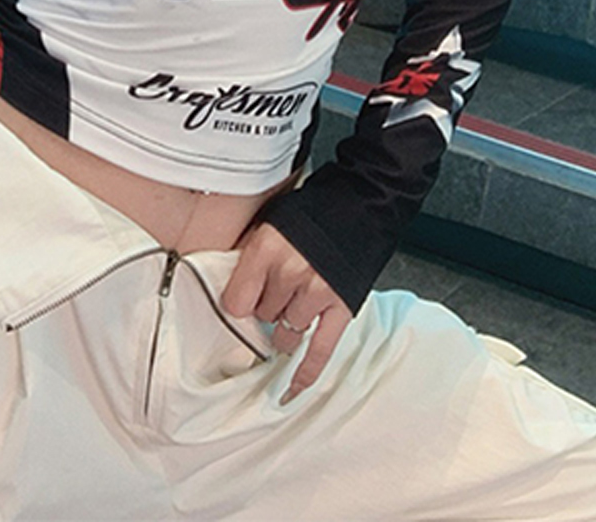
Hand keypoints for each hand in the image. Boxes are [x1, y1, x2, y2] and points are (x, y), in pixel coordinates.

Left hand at [220, 221, 354, 403]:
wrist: (360, 205)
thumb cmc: (312, 212)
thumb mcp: (270, 222)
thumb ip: (253, 256)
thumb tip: (235, 290)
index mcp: (267, 248)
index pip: (236, 301)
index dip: (238, 303)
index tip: (242, 298)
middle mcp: (290, 273)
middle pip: (263, 316)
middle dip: (267, 308)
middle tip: (277, 290)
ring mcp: (317, 293)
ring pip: (286, 333)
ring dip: (286, 327)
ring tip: (293, 307)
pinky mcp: (341, 308)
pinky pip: (319, 351)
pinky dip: (305, 374)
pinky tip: (291, 389)